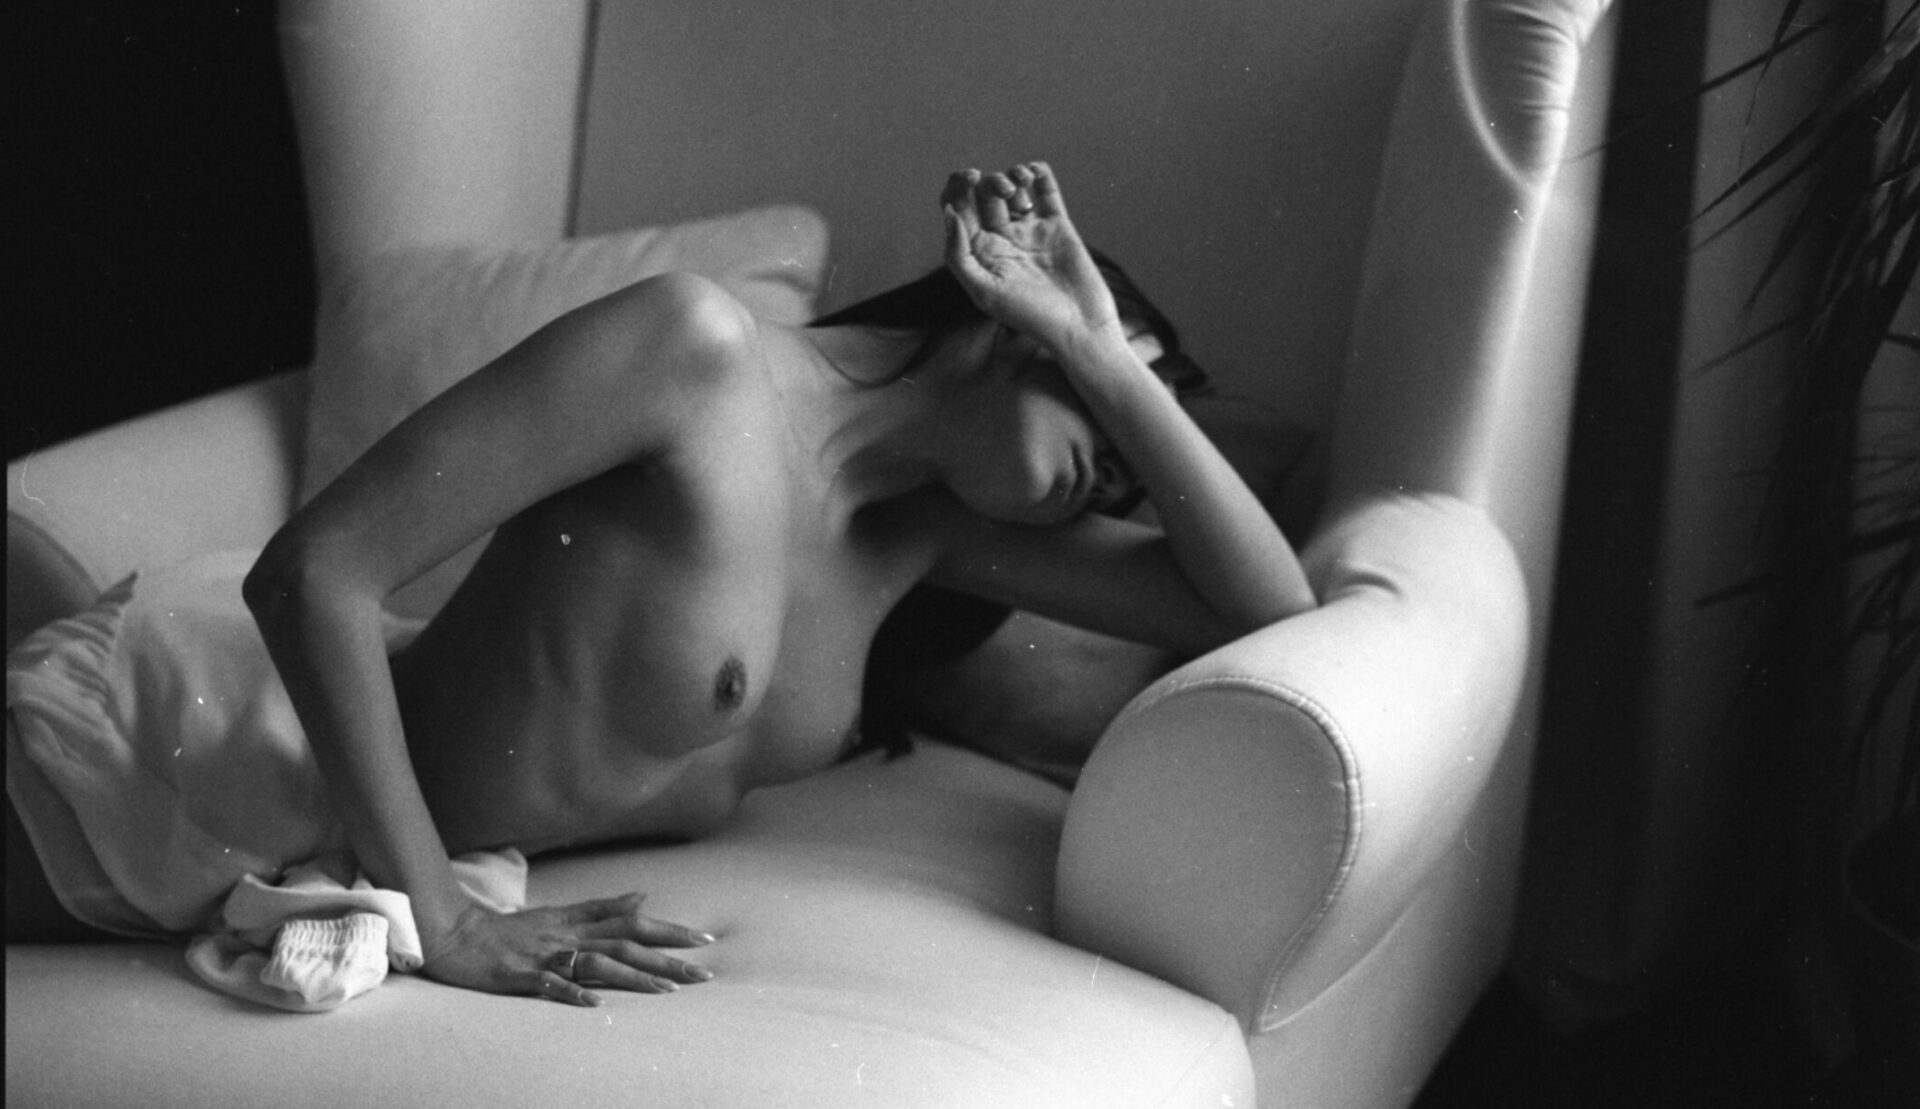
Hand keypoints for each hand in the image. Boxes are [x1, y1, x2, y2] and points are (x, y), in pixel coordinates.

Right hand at [419, 892, 715, 1006]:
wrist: (454, 933)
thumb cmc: (510, 930)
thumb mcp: (559, 914)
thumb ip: (600, 908)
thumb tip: (643, 897)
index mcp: (577, 922)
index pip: (631, 922)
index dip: (667, 930)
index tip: (703, 940)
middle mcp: (567, 936)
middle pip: (625, 943)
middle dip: (666, 958)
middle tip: (702, 973)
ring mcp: (544, 955)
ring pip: (596, 963)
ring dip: (633, 977)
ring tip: (666, 991)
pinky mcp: (519, 976)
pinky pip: (549, 984)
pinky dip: (571, 992)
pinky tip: (594, 1005)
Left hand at [941, 162, 1122, 352]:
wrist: (1080, 326)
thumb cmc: (1030, 317)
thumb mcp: (985, 291)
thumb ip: (959, 254)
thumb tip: (949, 213)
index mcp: (979, 254)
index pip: (958, 210)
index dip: (958, 187)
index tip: (971, 178)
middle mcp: (1002, 240)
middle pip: (984, 196)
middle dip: (990, 182)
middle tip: (1005, 190)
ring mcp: (1030, 232)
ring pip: (1013, 190)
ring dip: (1013, 175)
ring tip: (1021, 184)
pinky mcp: (1058, 227)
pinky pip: (1046, 192)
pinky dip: (1039, 174)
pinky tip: (1035, 172)